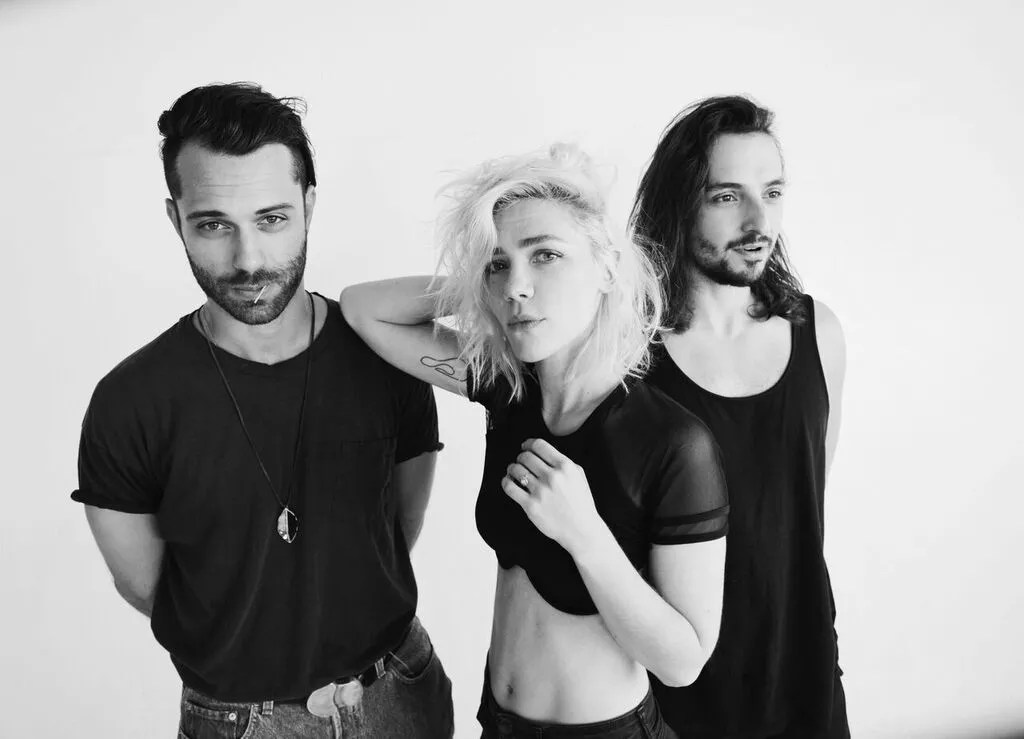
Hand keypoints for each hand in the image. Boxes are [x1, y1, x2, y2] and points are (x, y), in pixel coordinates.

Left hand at [501, 438, 608, 556]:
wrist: (581, 529)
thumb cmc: (580, 504)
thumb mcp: (579, 475)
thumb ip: (563, 462)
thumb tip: (544, 452)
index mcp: (565, 467)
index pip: (539, 445)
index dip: (528, 443)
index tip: (525, 446)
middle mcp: (552, 477)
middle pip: (525, 456)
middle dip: (520, 456)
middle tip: (520, 461)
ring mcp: (540, 492)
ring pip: (516, 470)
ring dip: (512, 468)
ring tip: (513, 471)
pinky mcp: (531, 506)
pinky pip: (510, 487)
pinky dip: (506, 481)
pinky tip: (509, 481)